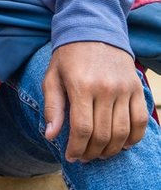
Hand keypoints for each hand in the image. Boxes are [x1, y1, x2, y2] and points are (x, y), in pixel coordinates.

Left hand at [42, 40, 148, 160]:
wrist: (94, 31)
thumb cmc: (68, 57)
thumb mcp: (52, 77)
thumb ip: (52, 107)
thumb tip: (50, 135)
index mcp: (81, 86)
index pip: (82, 128)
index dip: (76, 148)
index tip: (71, 157)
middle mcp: (105, 89)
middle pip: (103, 134)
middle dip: (92, 152)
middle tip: (84, 158)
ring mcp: (125, 90)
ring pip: (122, 132)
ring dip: (111, 150)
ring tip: (99, 155)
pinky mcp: (137, 89)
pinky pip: (140, 121)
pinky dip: (134, 138)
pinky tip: (122, 146)